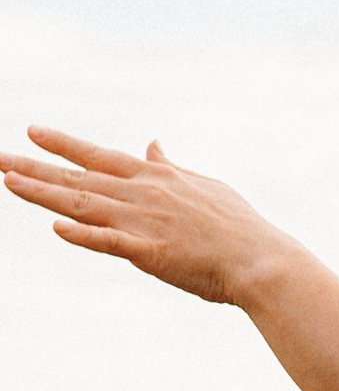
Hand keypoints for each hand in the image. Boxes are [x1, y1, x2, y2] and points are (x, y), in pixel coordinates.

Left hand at [1, 126, 301, 307]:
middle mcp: (143, 194)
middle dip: (34, 167)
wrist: (261, 260)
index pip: (99, 156)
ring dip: (42, 193)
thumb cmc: (238, 226)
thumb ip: (172, 167)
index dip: (64, 144)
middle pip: (78, 180)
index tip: (32, 131)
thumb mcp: (204, 186)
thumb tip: (152, 145)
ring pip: (82, 206)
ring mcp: (144, 222)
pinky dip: (83, 236)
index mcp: (156, 178)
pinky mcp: (150, 252)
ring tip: (7, 181)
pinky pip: (110, 243)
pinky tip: (55, 229)